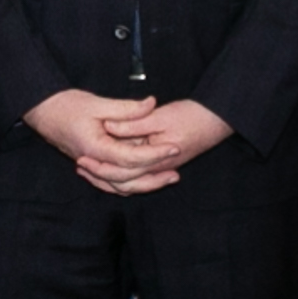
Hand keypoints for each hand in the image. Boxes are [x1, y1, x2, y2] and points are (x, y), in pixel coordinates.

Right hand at [24, 88, 163, 193]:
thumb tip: (152, 104)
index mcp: (95, 147)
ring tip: (166, 179)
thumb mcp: (97, 103)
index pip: (131, 158)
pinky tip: (144, 180)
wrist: (42, 111)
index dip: (155, 154)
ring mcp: (92, 166)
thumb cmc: (66, 105)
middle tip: (176, 172)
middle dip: (154, 176)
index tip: (174, 148)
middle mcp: (93, 162)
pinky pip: (111, 182)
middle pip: (128, 180)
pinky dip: (128, 184)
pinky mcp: (92, 165)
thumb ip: (126, 108)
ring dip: (144, 184)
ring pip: (120, 186)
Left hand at [89, 98, 230, 193]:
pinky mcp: (162, 164)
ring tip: (87, 169)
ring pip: (131, 182)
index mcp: (157, 159)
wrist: (217, 119)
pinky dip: (122, 174)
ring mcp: (161, 168)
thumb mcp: (160, 116)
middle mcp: (159, 169)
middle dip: (100, 176)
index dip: (101, 166)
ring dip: (109, 177)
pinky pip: (138, 176)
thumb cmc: (192, 116)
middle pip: (125, 181)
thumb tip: (109, 127)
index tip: (83, 158)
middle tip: (80, 165)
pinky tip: (109, 165)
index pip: (124, 169)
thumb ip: (134, 123)